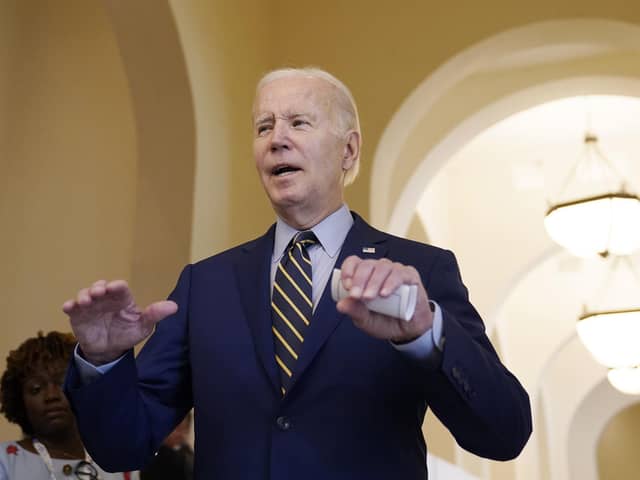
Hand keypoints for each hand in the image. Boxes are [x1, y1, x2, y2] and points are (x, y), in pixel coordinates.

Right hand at [62, 280, 177, 364]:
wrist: (108, 351)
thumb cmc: (127, 334)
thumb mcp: (143, 327)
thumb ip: (155, 315)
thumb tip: (174, 307)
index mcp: (122, 299)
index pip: (120, 288)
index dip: (117, 286)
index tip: (115, 287)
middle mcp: (105, 298)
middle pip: (100, 287)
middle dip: (98, 287)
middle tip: (98, 292)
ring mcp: (90, 306)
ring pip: (84, 294)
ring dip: (83, 295)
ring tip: (86, 301)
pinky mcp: (78, 315)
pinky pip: (71, 307)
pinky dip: (69, 305)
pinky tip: (68, 307)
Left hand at [336, 256, 432, 342]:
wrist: (407, 331)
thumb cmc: (385, 321)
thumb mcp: (365, 320)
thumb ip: (354, 312)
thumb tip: (341, 304)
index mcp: (365, 276)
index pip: (353, 263)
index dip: (348, 271)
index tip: (346, 286)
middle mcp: (379, 270)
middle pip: (367, 265)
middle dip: (359, 280)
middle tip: (356, 295)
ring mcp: (394, 271)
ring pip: (382, 267)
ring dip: (373, 282)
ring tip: (370, 297)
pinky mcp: (409, 277)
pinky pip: (400, 274)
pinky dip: (391, 282)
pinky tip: (384, 293)